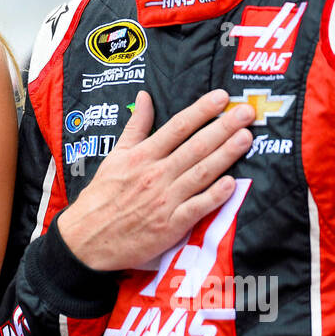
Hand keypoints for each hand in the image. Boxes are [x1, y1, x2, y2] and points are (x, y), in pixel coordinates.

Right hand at [58, 89, 254, 272]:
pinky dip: (214, 196)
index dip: (201, 110)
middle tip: (246, 112)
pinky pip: (197, 208)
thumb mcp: (114, 156)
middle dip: (223, 128)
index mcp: (141, 156)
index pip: (177, 127)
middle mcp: (155, 174)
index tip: (222, 97)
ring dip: (225, 155)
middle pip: (195, 147)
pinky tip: (232, 183)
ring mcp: (164, 200)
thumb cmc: (102, 196)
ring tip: (246, 138)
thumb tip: (144, 97)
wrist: (87, 238)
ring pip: (201, 173)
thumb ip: (135, 126)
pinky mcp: (170, 225)